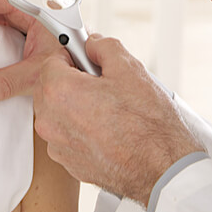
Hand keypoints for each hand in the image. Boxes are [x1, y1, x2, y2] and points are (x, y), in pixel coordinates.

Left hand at [33, 33, 204, 204]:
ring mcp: (58, 145)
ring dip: (74, 106)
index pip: (51, 61)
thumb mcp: (129, 68)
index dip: (71, 57)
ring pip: (57, 113)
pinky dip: (80, 129)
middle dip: (70, 80)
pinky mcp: (68, 163)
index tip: (85, 59)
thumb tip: (93, 43)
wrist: (162, 167)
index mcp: (59, 92)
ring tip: (107, 108)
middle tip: (99, 83)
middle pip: (49, 88)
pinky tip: (106, 128)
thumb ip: (103, 46)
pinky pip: (66, 136)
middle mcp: (51, 121)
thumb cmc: (148, 124)